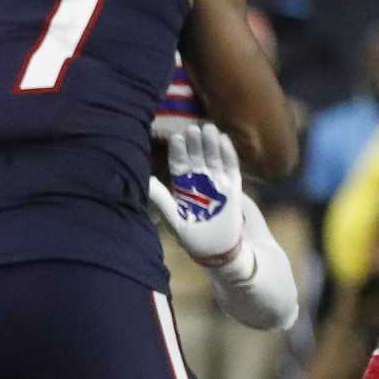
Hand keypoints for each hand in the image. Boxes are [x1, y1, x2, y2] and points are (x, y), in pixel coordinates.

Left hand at [151, 122, 246, 266]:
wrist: (217, 250)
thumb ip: (162, 199)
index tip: (176, 137)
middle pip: (196, 157)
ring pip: (213, 158)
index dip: (178, 151)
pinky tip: (223, 139)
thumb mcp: (174, 219)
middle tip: (191, 128)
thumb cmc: (192, 237)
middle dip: (194, 143)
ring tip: (207, 128)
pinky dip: (228, 153)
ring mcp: (217, 183)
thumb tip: (145, 182)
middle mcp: (199, 181)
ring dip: (210, 144)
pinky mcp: (233, 187)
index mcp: (183, 187)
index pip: (180, 164)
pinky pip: (231, 167)